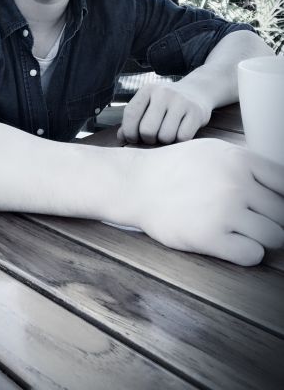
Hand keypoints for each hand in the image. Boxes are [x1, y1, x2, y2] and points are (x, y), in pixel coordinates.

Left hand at [118, 81, 211, 144]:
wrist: (197, 91)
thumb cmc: (166, 103)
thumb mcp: (148, 104)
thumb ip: (133, 120)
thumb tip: (121, 137)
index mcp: (147, 90)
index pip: (131, 115)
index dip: (129, 132)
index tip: (134, 138)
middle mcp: (163, 93)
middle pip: (147, 130)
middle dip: (148, 139)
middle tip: (154, 137)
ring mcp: (181, 101)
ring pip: (165, 137)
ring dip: (165, 142)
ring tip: (168, 133)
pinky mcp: (196, 112)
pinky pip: (182, 138)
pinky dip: (180, 141)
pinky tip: (180, 132)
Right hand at [125, 139, 283, 264]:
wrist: (138, 183)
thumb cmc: (177, 167)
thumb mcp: (215, 151)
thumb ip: (248, 165)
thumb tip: (282, 185)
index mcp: (240, 159)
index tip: (275, 206)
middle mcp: (236, 183)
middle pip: (283, 212)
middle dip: (274, 219)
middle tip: (257, 221)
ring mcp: (224, 211)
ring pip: (274, 236)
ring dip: (264, 237)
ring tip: (245, 232)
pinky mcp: (210, 237)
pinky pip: (252, 255)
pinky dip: (248, 252)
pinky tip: (233, 243)